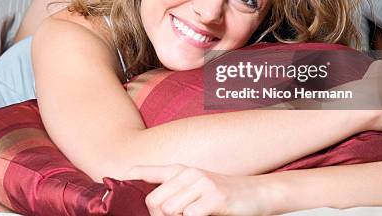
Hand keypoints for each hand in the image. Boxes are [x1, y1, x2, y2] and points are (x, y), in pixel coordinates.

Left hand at [124, 164, 271, 215]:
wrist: (258, 193)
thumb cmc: (222, 196)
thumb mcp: (196, 187)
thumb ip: (175, 192)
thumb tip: (153, 206)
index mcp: (182, 171)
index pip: (150, 171)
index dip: (134, 175)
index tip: (123, 176)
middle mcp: (189, 174)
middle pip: (155, 201)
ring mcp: (202, 184)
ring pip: (170, 210)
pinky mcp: (215, 198)